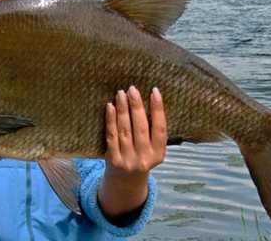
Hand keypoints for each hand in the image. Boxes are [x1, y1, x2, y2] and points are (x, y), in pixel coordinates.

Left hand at [99, 86, 166, 219]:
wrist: (125, 181)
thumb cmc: (140, 156)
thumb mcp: (152, 149)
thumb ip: (152, 131)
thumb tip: (148, 99)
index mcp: (158, 154)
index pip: (160, 128)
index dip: (158, 109)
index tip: (155, 91)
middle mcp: (144, 158)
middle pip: (141, 127)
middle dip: (137, 106)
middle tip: (133, 89)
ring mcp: (128, 160)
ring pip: (125, 130)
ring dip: (123, 109)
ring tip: (121, 94)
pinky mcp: (113, 159)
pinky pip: (111, 135)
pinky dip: (111, 120)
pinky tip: (110, 107)